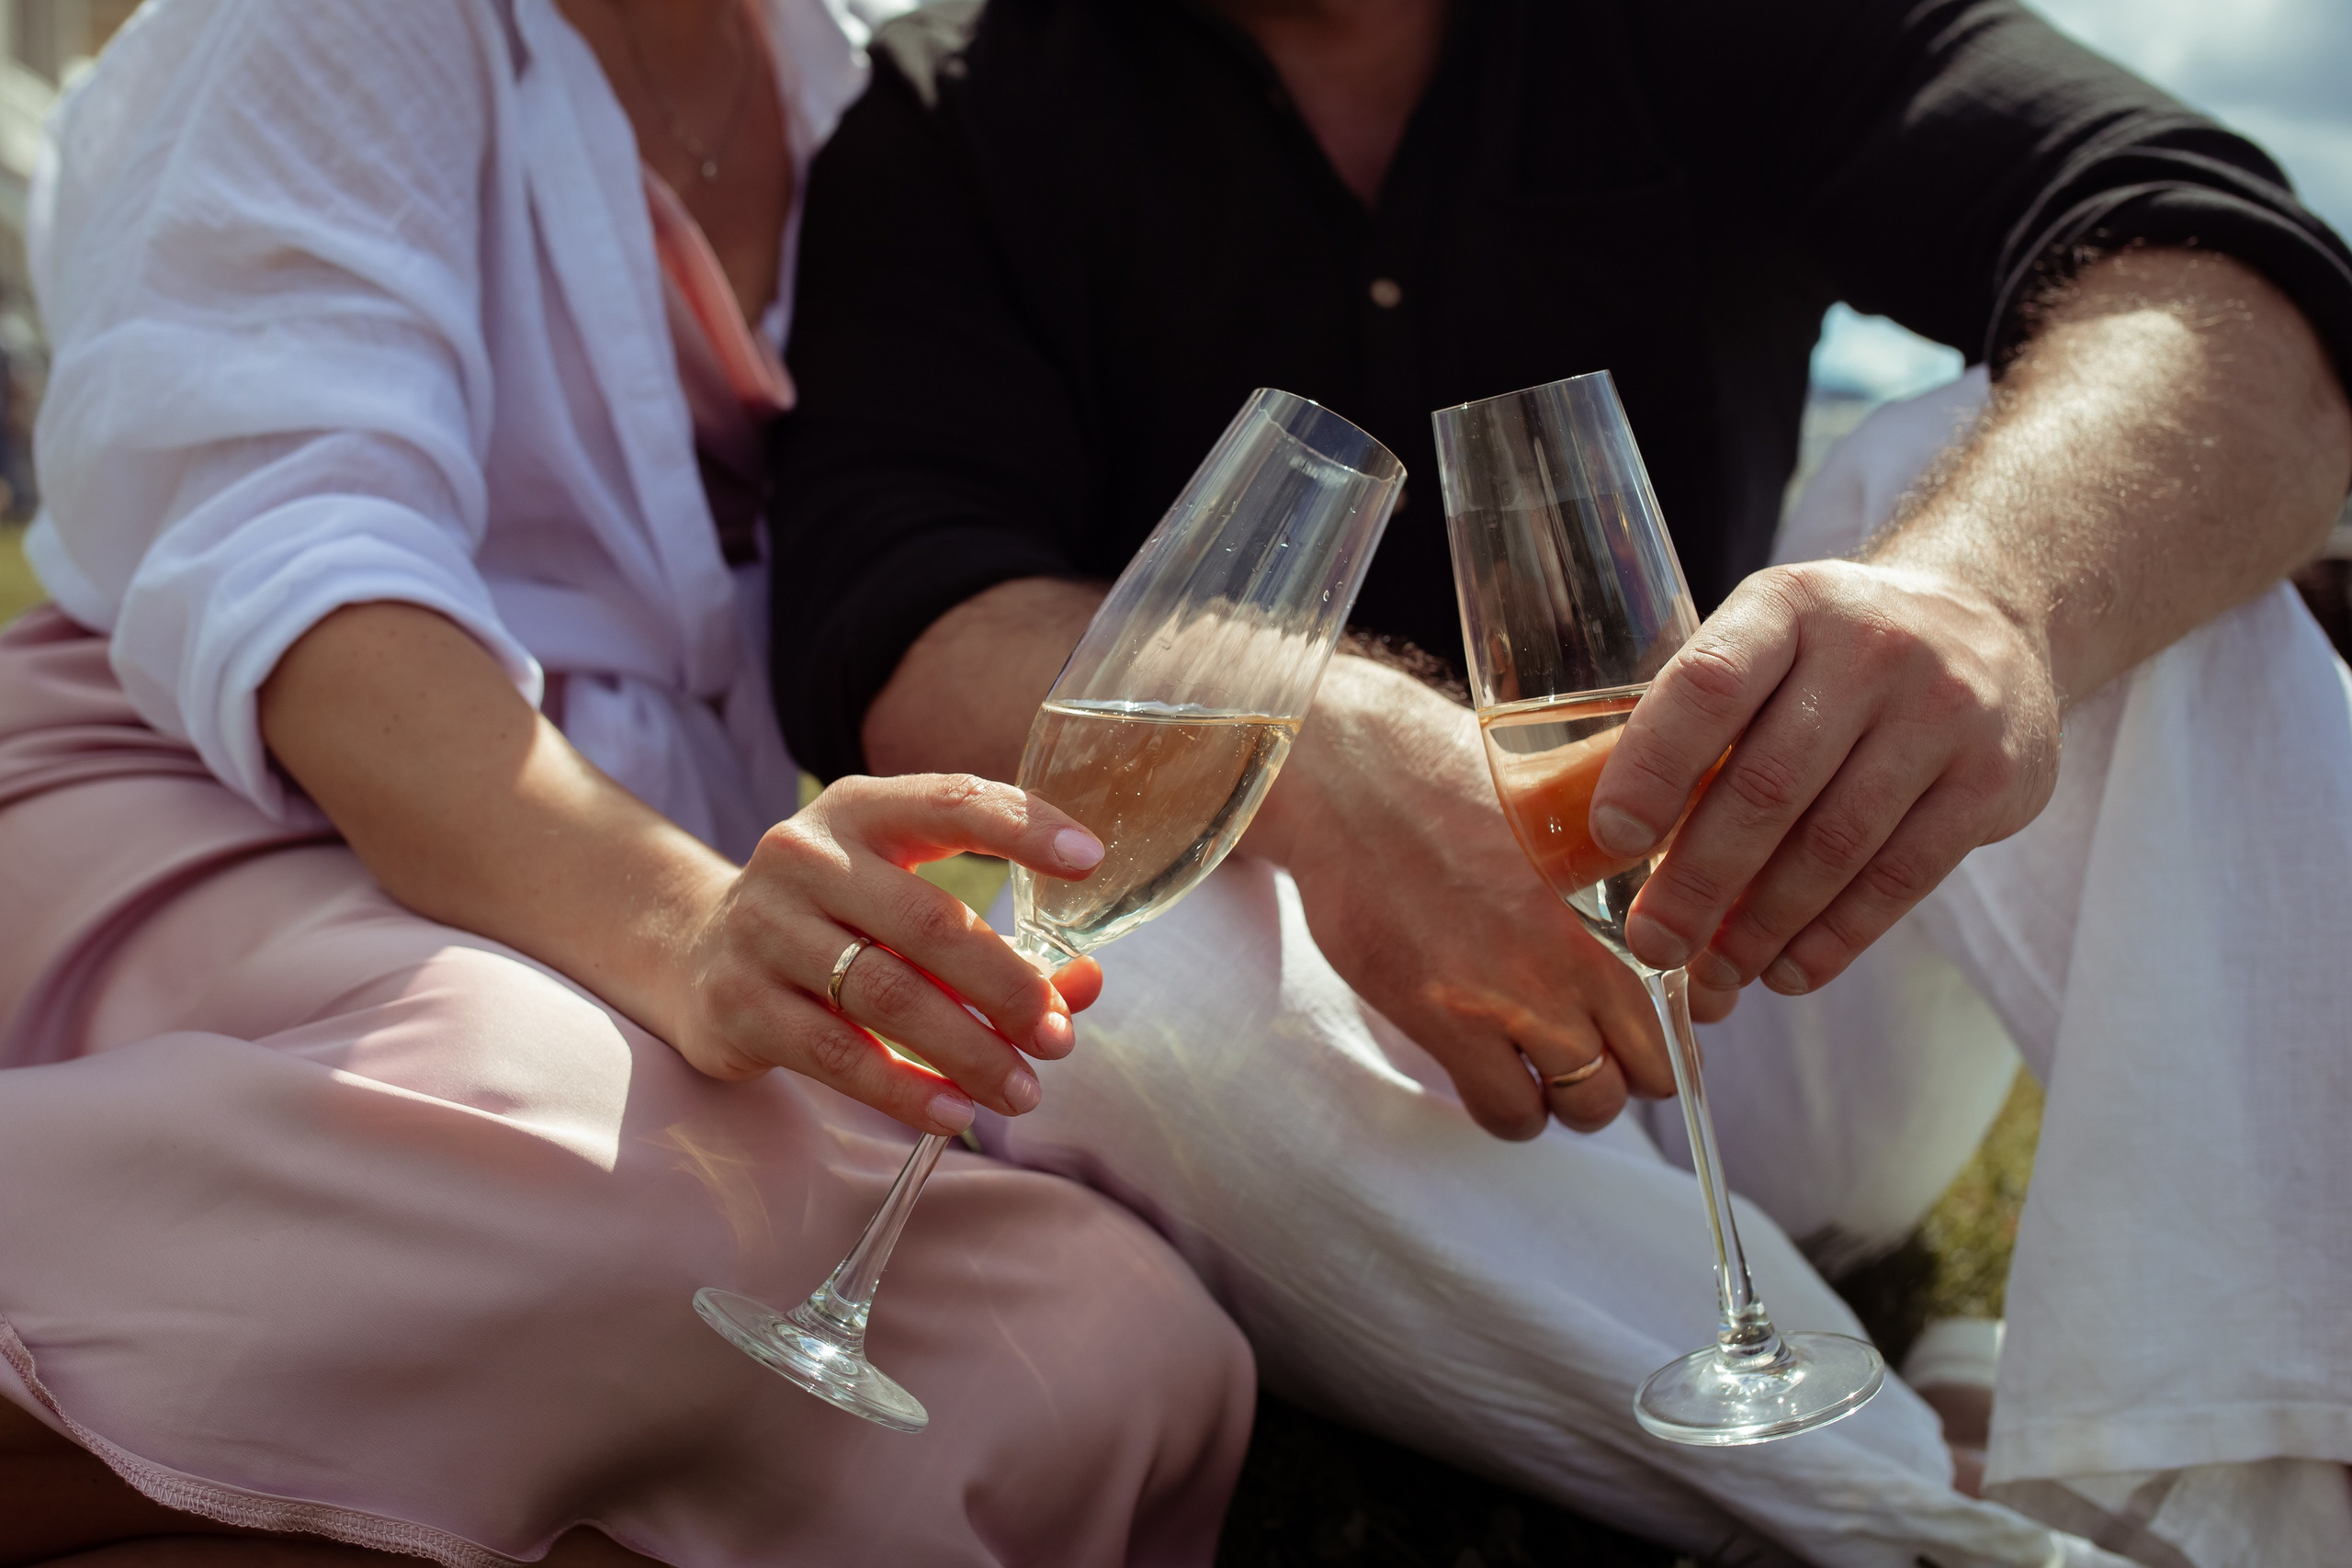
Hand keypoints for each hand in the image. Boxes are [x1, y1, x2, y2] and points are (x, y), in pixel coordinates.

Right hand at [666, 774, 1107, 1135]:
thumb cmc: (835, 922)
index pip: (949, 801)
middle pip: (928, 922)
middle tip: (1058, 1037)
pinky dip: (905, 1091)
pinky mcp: (739, 1003)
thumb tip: (1086, 985)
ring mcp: (763, 928)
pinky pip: (837, 1054)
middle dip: (1008, 987)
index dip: (1022, 826)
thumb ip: (995, 938)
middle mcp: (804, 857)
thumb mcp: (903, 901)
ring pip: (886, 995)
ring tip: (1021, 1090)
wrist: (695, 953)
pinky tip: (955, 1113)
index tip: (1091, 858)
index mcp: (859, 811)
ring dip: (968, 1050)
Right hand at [1246, 657, 1671, 1137]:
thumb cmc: (1444, 770)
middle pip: (1648, 1073)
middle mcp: (1568, 959)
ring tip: (1547, 1068)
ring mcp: (1503, 997)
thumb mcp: (1557, 781)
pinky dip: (1513, 1112)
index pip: (1687, 1008)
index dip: (1677, 1027)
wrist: (1343, 776)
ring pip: (1585, 1106)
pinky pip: (1506, 1112)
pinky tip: (1496, 1076)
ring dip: (1572, 1098)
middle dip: (1631, 1072)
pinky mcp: (1440, 1020)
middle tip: (1599, 1050)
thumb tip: (1697, 781)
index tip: (1650, 1022)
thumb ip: (1628, 807)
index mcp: (1607, 903)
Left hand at [1588, 560, 2060, 1019]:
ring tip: (1714, 974)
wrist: (1990, 621)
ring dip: (1763, 925)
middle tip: (1654, 943)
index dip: (1653, 768)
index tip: (1611, 840)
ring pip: (1835, 845)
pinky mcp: (1994, 778)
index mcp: (1788, 607)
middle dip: (1698, 879)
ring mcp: (1943, 712)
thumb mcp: (1768, 642)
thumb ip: (1701, 720)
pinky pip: (1902, 878)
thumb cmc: (1834, 655)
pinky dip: (1836, 937)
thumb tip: (1608, 846)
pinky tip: (1788, 971)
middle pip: (1768, 785)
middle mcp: (1871, 649)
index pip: (1709, 685)